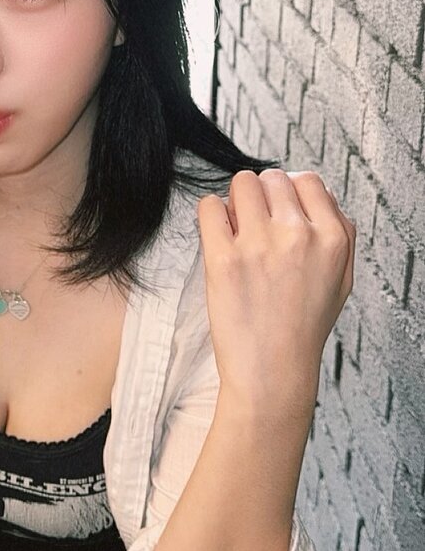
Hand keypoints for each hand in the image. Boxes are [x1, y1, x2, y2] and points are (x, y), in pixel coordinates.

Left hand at [197, 169, 354, 418]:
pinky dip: (210, 215)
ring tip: (237, 233)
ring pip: (241, 183)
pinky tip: (218, 238)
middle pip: (272, 178)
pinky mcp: (223, 258)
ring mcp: (259, 245)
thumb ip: (340, 233)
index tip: (279, 214)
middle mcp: (298, 235)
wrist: (272, 372)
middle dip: (261, 197)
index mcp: (332, 238)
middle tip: (255, 228)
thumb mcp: (341, 280)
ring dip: (235, 202)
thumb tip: (318, 195)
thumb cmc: (302, 328)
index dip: (289, 194)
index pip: (307, 180)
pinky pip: (208, 206)